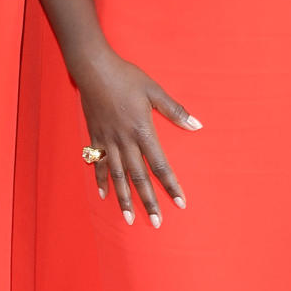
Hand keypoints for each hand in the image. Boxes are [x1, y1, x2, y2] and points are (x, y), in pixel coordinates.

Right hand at [76, 46, 201, 226]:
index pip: (160, 165)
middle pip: (139, 178)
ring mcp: (108, 141)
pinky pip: (99, 164)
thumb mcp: (154, 91)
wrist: (93, 68)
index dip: (170, 185)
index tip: (180, 203)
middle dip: (149, 202)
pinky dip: (101, 181)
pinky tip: (105, 196)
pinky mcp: (95, 137)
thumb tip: (197, 125)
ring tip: (130, 219)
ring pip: (118, 176)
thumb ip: (175, 111)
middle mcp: (125, 141)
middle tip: (156, 223)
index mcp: (143, 131)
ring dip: (125, 199)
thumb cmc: (127, 77)